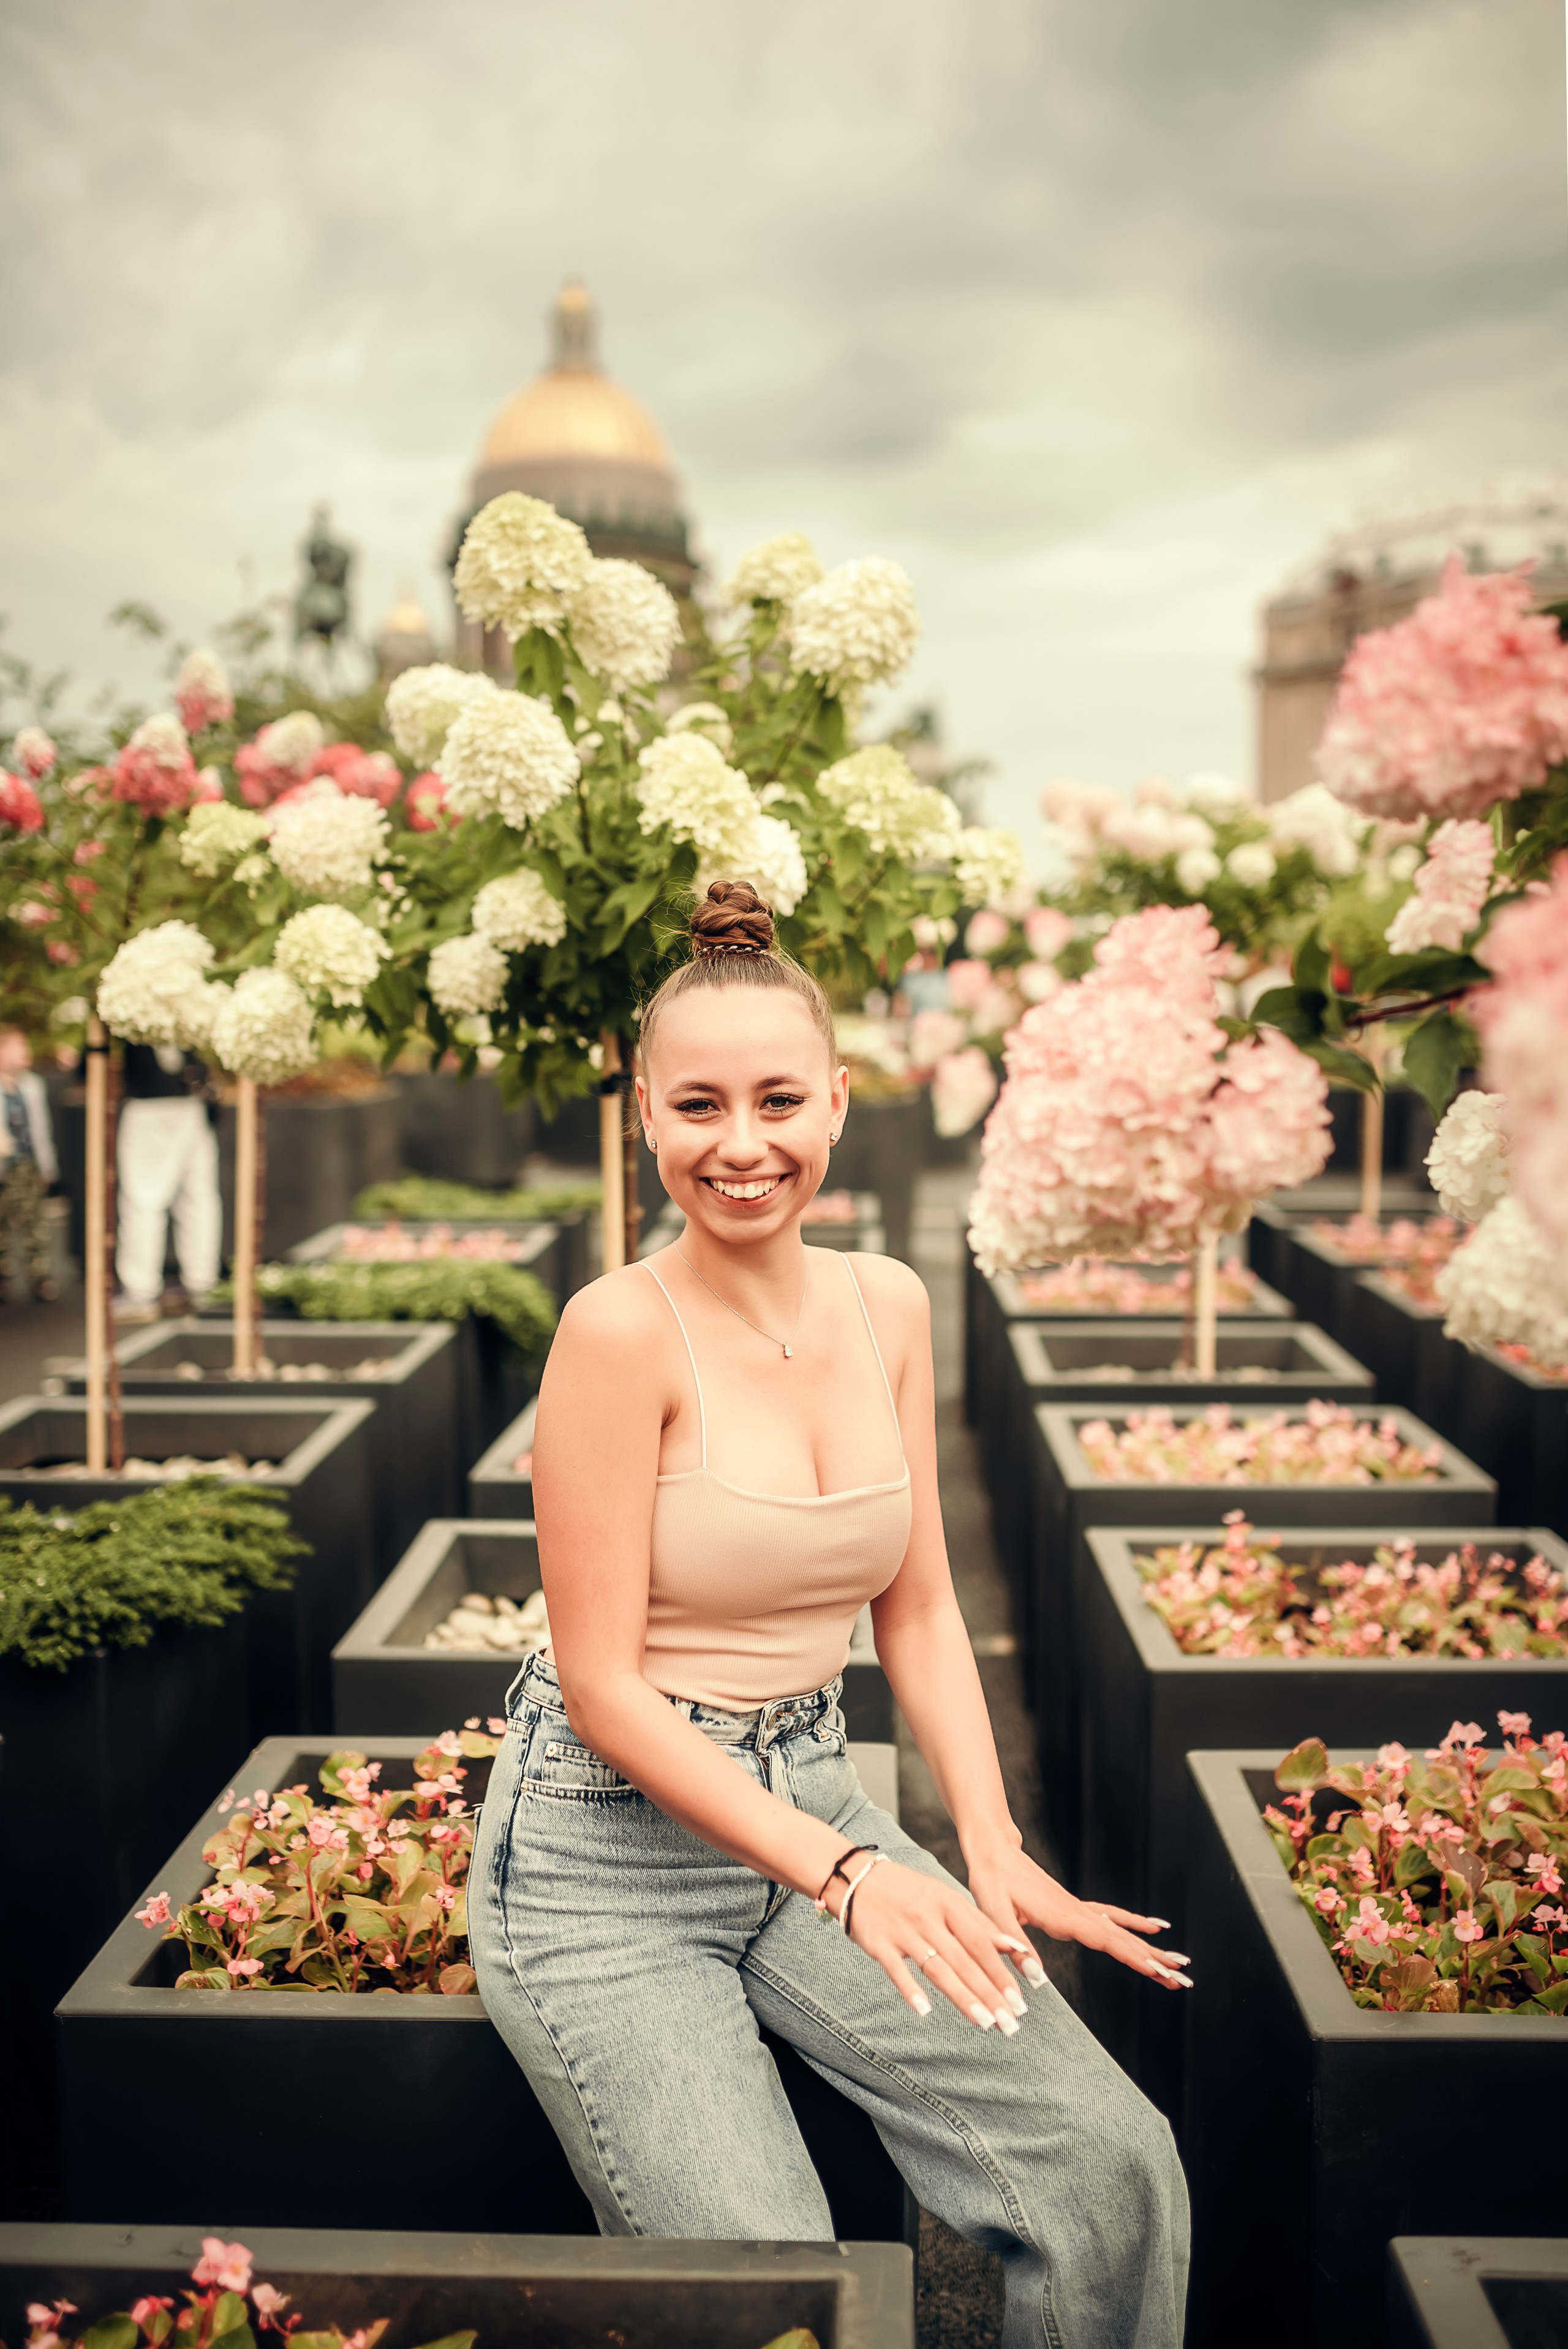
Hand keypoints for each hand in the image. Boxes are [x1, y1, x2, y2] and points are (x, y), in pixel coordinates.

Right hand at [829, 1856, 1033, 2030]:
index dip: (1001, 1971)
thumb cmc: (908, 1890)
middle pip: (964, 1960)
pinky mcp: (879, 1943)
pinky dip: (910, 1989)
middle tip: (1010, 2022)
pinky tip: (925, 2010)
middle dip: (989, 1993)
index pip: (980, 1942)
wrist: (855, 1875)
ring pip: (937, 1968)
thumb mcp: (944, 1897)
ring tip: (984, 2023)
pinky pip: (896, 1970)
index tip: (1019, 2000)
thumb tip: (1014, 1947)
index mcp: (948, 1903)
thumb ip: (978, 1922)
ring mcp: (903, 1931)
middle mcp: (928, 1917)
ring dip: (962, 1997)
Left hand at [966, 1844, 1192, 1990]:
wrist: (993, 1849)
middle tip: (1183, 1979)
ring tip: (1177, 1964)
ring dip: (1149, 1948)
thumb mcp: (994, 1912)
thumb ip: (1015, 1945)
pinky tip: (1152, 1927)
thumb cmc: (990, 1879)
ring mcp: (1078, 1909)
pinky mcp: (1074, 1908)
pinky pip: (1111, 1917)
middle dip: (1154, 1959)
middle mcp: (1077, 1912)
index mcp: (1062, 1915)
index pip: (1106, 1940)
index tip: (1159, 1970)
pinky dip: (1133, 1923)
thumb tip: (1037, 1980)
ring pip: (1121, 1931)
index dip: (1134, 1956)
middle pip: (1123, 1939)